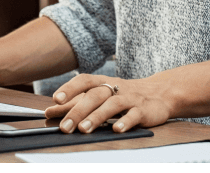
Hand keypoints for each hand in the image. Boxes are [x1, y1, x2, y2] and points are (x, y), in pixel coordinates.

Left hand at [44, 73, 171, 133]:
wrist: (160, 93)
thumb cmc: (123, 95)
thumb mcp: (100, 96)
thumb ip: (75, 104)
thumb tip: (49, 111)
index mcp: (104, 82)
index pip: (84, 80)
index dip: (70, 88)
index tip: (56, 99)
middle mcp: (116, 88)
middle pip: (95, 95)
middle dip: (78, 110)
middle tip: (65, 127)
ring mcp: (130, 98)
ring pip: (113, 104)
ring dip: (97, 117)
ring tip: (84, 129)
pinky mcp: (144, 110)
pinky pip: (135, 115)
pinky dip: (126, 122)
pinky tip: (117, 130)